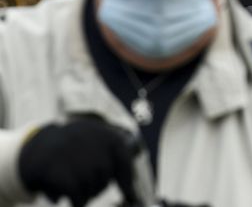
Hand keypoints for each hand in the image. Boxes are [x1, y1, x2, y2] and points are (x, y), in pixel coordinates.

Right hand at [19, 119, 136, 206]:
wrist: (36, 147)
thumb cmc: (73, 150)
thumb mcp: (95, 144)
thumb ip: (113, 161)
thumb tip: (133, 194)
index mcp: (102, 133)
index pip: (123, 158)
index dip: (127, 180)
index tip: (132, 196)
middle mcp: (89, 140)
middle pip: (106, 175)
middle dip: (99, 186)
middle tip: (88, 184)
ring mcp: (73, 154)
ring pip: (92, 186)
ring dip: (86, 194)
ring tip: (76, 187)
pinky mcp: (57, 169)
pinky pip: (77, 194)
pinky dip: (77, 201)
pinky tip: (74, 200)